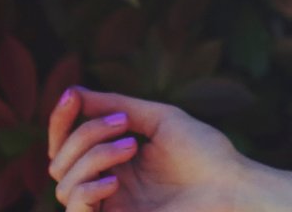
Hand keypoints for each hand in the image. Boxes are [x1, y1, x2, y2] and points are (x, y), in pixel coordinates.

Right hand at [46, 86, 258, 211]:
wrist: (231, 186)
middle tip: (124, 123)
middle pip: (59, 161)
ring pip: (64, 183)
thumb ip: (117, 106)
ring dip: (92, 156)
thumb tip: (74, 92)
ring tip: (132, 145)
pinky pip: (75, 210)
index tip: (71, 95)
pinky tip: (115, 180)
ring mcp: (109, 206)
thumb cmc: (205, 153)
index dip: (61, 120)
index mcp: (116, 160)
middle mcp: (107, 184)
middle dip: (83, 134)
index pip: (69, 143)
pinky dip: (87, 189)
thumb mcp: (159, 119)